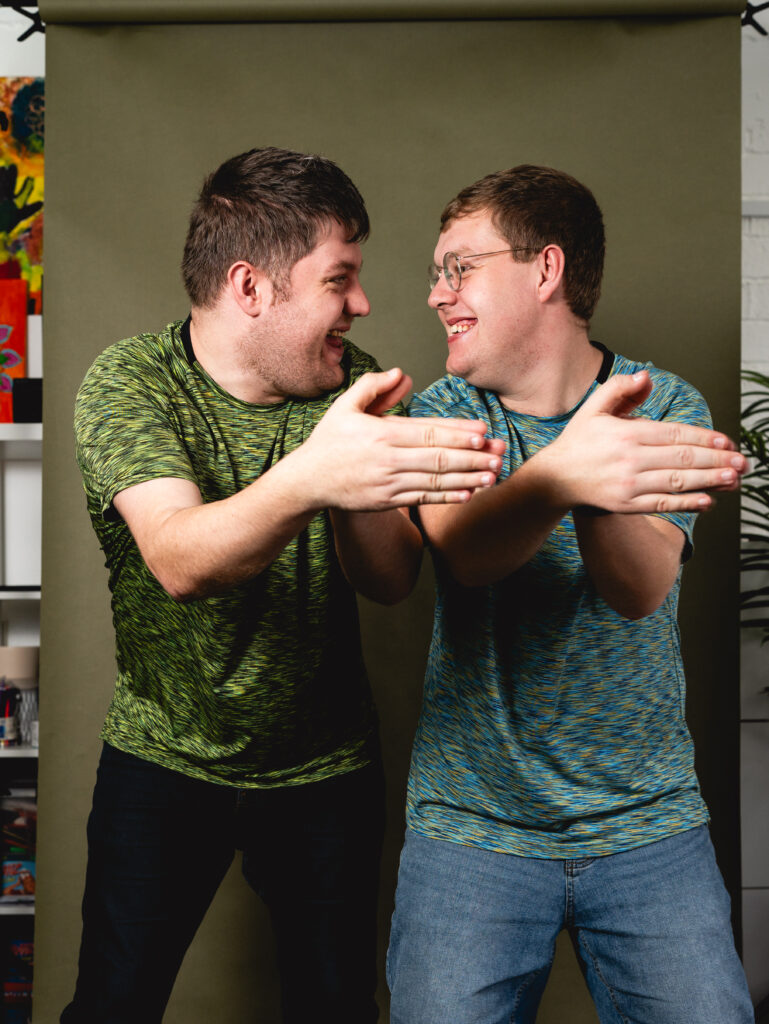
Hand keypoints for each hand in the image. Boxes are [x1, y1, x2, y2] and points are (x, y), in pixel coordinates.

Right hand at [296, 368, 504, 509]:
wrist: (307, 481)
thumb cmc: (328, 442)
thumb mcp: (344, 406)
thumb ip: (372, 386)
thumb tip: (402, 374)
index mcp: (381, 434)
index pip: (427, 432)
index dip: (457, 433)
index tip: (482, 431)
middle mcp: (388, 460)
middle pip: (438, 458)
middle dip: (472, 456)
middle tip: (498, 452)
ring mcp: (389, 483)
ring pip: (436, 481)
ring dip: (468, 478)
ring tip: (493, 474)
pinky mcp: (388, 502)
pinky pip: (423, 499)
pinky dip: (447, 497)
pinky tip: (469, 493)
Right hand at [539, 371, 745, 512]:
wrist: (555, 478)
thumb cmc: (579, 441)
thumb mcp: (594, 407)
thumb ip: (621, 389)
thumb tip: (648, 378)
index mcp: (626, 433)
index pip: (674, 434)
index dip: (704, 438)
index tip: (727, 442)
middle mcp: (629, 459)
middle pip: (682, 459)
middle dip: (716, 461)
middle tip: (742, 462)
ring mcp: (628, 484)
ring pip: (677, 482)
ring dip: (710, 482)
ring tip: (734, 479)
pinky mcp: (626, 504)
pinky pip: (662, 504)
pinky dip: (687, 504)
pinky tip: (707, 501)